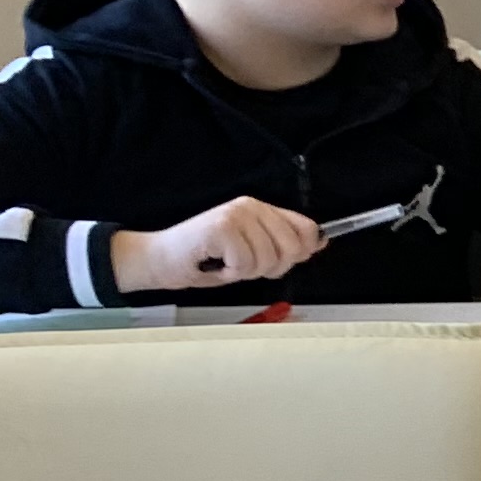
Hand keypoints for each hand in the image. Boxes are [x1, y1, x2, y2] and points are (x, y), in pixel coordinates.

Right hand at [109, 196, 321, 293]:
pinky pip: (246, 264)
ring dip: (248, 272)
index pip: (307, 228)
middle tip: (247, 266)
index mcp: (261, 209)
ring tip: (227, 263)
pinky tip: (218, 264)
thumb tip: (319, 243)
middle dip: (272, 267)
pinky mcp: (222, 228)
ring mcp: (235, 215)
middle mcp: (250, 207)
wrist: (162, 260)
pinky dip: (232, 273)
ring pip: (269, 259)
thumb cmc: (206, 259)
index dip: (302, 252)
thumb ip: (281, 244)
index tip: (282, 261)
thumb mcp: (252, 251)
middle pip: (293, 248)